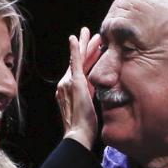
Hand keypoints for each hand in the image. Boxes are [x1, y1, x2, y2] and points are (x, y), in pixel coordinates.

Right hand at [56, 27, 101, 149]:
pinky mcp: (74, 83)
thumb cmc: (85, 128)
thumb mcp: (90, 108)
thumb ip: (92, 96)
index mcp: (71, 92)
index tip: (95, 50)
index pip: (82, 72)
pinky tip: (75, 38)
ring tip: (88, 32)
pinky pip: (74, 63)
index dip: (88, 60)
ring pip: (77, 60)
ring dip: (84, 45)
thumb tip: (101, 88)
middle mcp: (66, 86)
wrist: (78, 135)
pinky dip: (75, 50)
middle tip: (88, 33)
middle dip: (84, 48)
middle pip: (77, 63)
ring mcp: (68, 83)